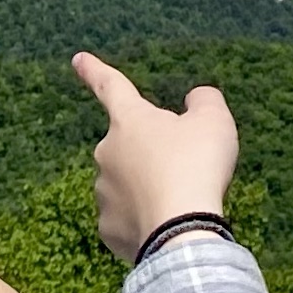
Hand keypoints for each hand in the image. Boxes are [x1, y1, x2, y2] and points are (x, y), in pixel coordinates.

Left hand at [72, 52, 238, 262]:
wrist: (181, 232)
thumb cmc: (197, 167)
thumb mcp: (214, 121)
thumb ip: (205, 100)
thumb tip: (196, 98)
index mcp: (129, 120)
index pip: (110, 86)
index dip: (95, 71)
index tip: (78, 60)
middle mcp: (107, 153)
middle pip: (130, 146)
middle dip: (154, 154)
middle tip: (185, 168)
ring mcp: (104, 192)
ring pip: (129, 184)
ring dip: (150, 188)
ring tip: (181, 200)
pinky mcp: (108, 228)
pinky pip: (128, 218)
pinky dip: (145, 220)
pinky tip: (166, 224)